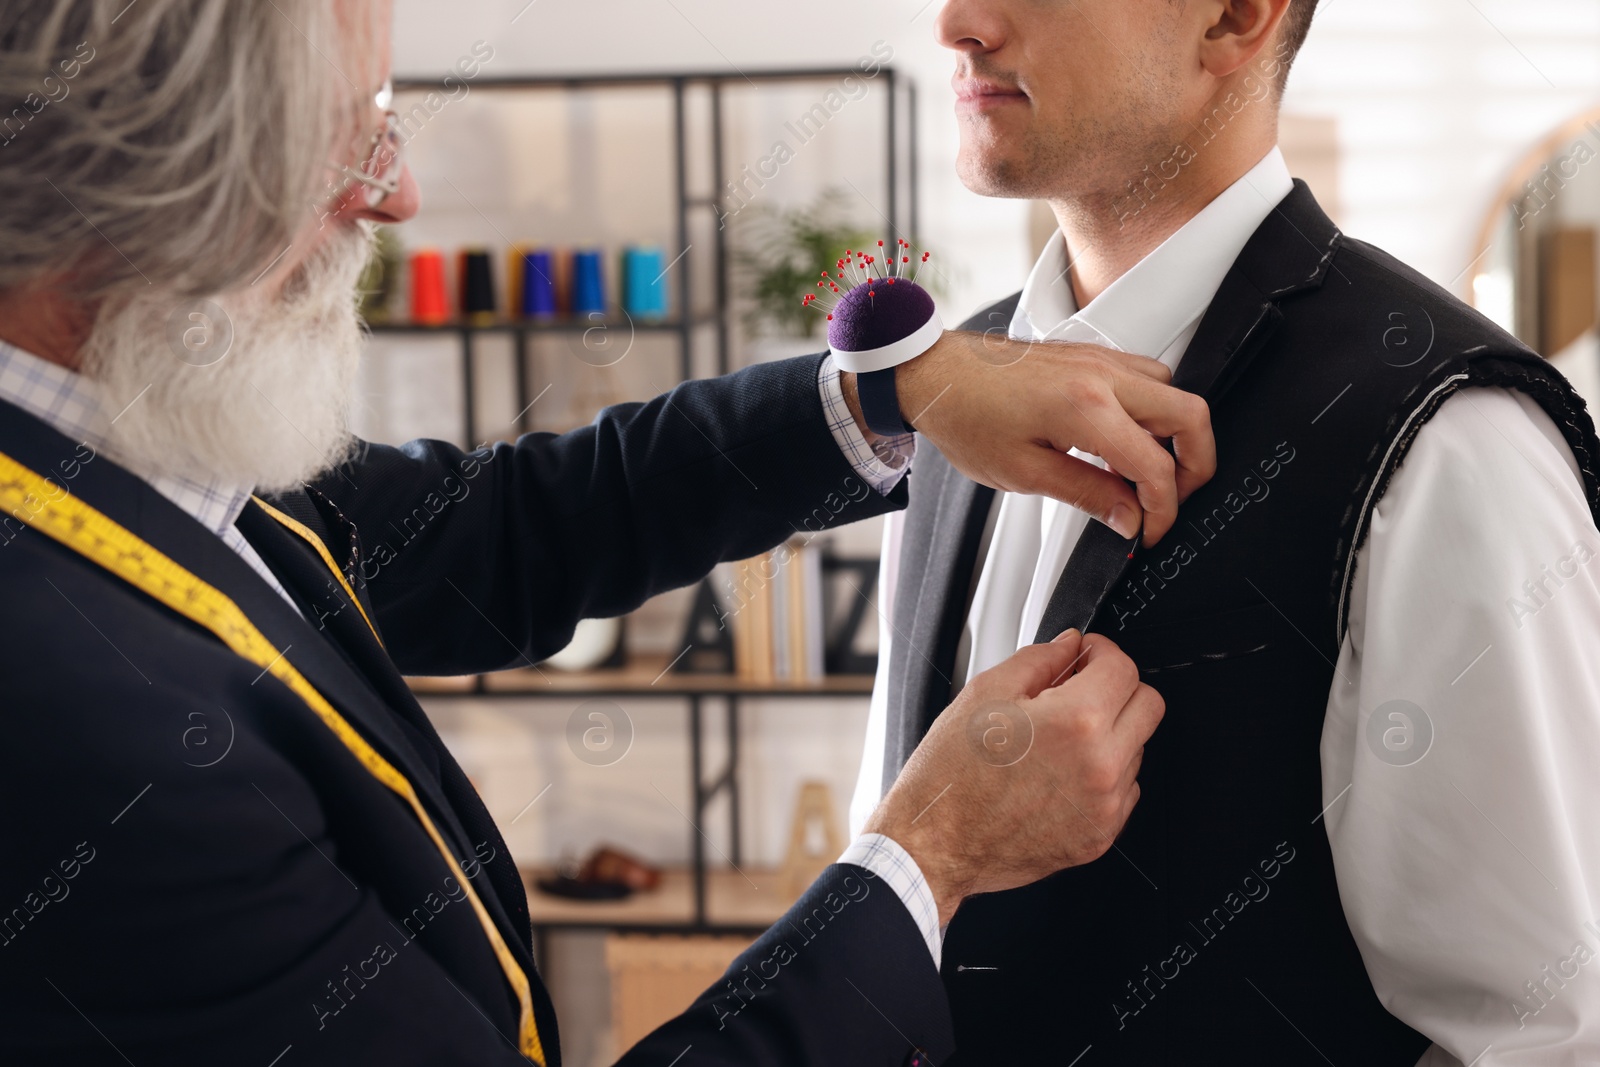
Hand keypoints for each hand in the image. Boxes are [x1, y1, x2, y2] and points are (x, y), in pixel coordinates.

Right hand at [861, 630, 1162, 923]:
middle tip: (1079, 689)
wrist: (934, 845)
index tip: (1085, 656)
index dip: (1100, 652)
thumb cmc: (950, 776)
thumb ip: (1039, 660)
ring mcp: (1104, 807)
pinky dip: (1101, 776)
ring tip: (1055, 741)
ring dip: (1108, 735)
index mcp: (1076, 722)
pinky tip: (1057, 774)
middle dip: (1116, 689)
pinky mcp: (1099, 837)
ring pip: (1136, 749)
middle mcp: (1101, 766)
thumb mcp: (986, 694)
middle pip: (1148, 706)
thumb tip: (1069, 647)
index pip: (1124, 669)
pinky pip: (1122, 792)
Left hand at [884, 331, 1214, 546]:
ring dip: (1173, 435)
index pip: (1155, 466)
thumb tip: (1129, 518)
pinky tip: (1123, 439)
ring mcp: (1100, 360)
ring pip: (1173, 392)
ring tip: (1144, 473)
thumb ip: (1088, 495)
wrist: (936, 375)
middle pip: (1190, 415)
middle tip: (1172, 500)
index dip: (1163, 510)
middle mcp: (1102, 376)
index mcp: (1086, 408)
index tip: (1150, 530)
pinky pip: (1146, 377)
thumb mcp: (1024, 473)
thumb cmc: (965, 417)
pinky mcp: (1091, 355)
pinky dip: (1151, 411)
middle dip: (1195, 466)